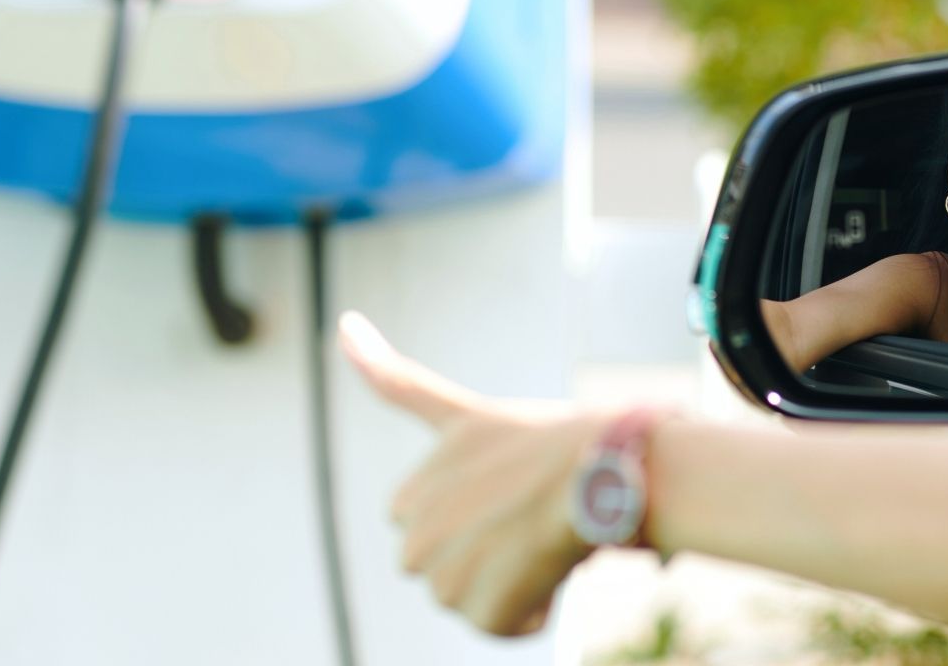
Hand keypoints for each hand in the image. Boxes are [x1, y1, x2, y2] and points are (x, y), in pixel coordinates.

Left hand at [338, 310, 609, 635]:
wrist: (604, 465)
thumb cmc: (551, 440)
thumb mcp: (467, 413)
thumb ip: (399, 383)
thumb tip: (342, 324)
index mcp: (414, 491)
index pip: (429, 529)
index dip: (474, 519)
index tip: (506, 496)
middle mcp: (418, 529)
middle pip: (445, 569)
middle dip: (484, 556)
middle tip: (531, 523)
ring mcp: (442, 567)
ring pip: (472, 596)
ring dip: (510, 581)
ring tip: (545, 539)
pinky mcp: (475, 603)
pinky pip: (499, 623)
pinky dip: (529, 609)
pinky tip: (552, 568)